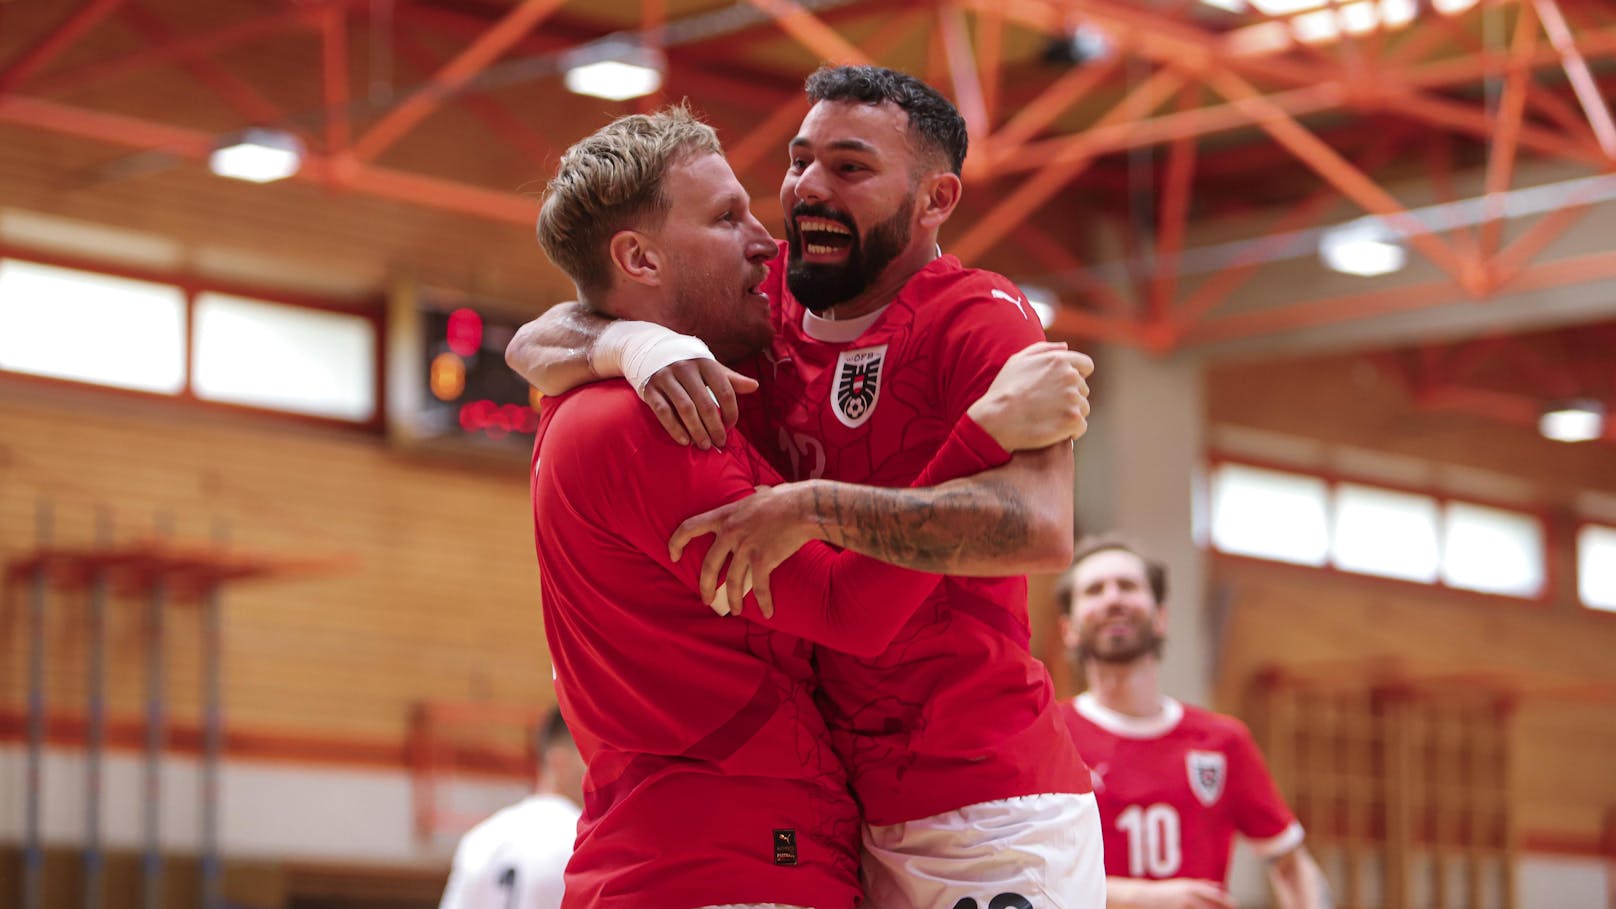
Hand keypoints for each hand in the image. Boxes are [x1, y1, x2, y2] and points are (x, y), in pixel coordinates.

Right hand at [640, 360, 758, 449]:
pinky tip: (685, 441)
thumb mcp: (709, 367)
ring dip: (697, 431)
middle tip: (720, 442)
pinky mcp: (650, 388)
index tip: (731, 426)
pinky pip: (664, 412)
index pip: (725, 390)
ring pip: (685, 409)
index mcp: (704, 362)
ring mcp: (665, 377)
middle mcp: (685, 368)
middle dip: (715, 427)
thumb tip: (755, 386)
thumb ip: (730, 379)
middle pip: (706, 403)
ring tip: (705, 445)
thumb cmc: (687, 364)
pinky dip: (675, 429)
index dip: (731, 411)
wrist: (648, 350)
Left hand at [668, 483, 820, 618]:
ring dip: (732, 599)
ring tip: (735, 610)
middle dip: (705, 587)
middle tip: (706, 599)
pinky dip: (763, 602)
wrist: (804, 507)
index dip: (676, 543)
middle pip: (709, 566)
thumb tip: (758, 492)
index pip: (689, 527)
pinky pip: (759, 587)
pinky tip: (767, 612)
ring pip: (732, 582)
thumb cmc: (786, 498)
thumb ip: (752, 498)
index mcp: (725, 516)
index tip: (673, 556)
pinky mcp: (762, 560)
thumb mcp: (759, 495)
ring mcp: (745, 547)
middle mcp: (730, 533)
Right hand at [967, 341, 1093, 450]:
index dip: (1076, 376)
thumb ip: (1044, 350)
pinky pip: (1081, 427)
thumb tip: (1065, 347)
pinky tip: (1053, 431)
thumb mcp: (1017, 361)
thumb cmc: (1003, 390)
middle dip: (1069, 397)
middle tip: (1047, 407)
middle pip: (1083, 389)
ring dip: (1070, 414)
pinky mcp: (1073, 419)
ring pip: (1083, 408)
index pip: (1086, 366)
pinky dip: (1070, 431)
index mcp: (1059, 360)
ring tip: (1047, 419)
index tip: (1061, 388)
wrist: (996, 419)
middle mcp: (1070, 376)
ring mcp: (1073, 398)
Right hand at [1128, 879, 1235, 908]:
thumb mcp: (1183, 884)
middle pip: (1211, 908)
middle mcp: (1189, 897)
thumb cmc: (1165, 891)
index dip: (1228, 902)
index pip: (1215, 895)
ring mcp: (1182, 907)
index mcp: (1191, 887)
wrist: (1144, 898)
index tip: (1235, 906)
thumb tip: (1219, 886)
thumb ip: (1202, 885)